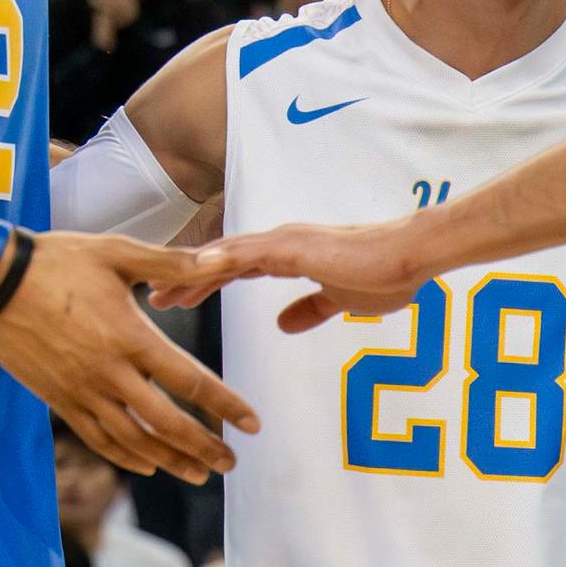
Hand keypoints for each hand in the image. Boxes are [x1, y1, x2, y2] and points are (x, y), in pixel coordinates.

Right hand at [0, 229, 255, 479]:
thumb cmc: (58, 261)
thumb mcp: (117, 253)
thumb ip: (171, 263)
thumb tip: (219, 259)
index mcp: (130, 336)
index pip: (189, 380)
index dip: (224, 404)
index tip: (251, 424)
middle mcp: (109, 372)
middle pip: (166, 422)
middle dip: (202, 446)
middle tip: (230, 462)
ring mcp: (81, 390)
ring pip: (132, 439)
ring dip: (169, 460)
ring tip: (197, 474)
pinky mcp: (58, 400)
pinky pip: (97, 438)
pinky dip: (126, 457)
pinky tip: (147, 467)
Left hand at [162, 214, 442, 323]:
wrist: (412, 257)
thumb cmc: (384, 275)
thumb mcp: (339, 300)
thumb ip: (310, 308)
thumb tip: (282, 324)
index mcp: (289, 254)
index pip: (235, 268)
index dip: (204, 282)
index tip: (177, 297)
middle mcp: (281, 243)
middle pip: (220, 261)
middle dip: (185, 279)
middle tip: (153, 298)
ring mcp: (286, 242)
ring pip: (225, 257)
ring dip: (190, 274)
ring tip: (160, 292)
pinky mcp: (295, 248)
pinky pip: (248, 255)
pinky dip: (218, 262)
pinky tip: (194, 271)